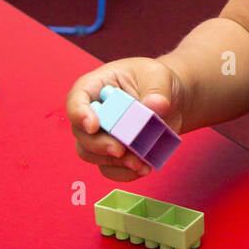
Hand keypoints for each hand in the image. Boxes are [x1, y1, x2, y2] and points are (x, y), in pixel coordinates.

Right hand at [66, 58, 184, 181]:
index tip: (93, 126)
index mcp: (96, 86)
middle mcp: (93, 113)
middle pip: (81, 133)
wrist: (171, 100)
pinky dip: (124, 172)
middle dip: (98, 145)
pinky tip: (143, 168)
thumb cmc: (157, 81)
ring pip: (92, 154)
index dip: (79, 113)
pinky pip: (110, 169)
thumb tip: (155, 106)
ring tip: (138, 163)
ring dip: (113, 162)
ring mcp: (101, 135)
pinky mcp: (114, 154)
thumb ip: (157, 90)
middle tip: (119, 150)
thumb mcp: (160, 76)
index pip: (76, 99)